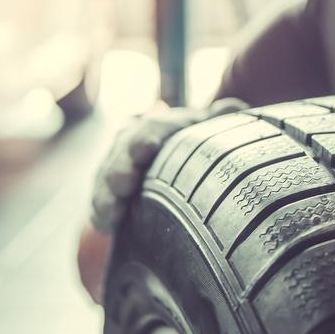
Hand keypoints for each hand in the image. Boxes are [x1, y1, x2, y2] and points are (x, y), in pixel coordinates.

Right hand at [90, 97, 247, 233]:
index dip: (146, 138)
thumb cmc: (193, 145)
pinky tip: (106, 226)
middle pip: (122, 154)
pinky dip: (100, 214)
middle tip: (124, 183)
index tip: (145, 149)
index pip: (151, 128)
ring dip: (106, 195)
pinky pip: (98, 202)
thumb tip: (237, 108)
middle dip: (120, 168)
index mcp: (158, 125)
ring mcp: (114, 167)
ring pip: (105, 178)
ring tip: (113, 212)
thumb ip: (219, 120)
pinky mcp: (105, 192)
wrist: (172, 162)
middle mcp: (131, 142)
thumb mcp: (206, 130)